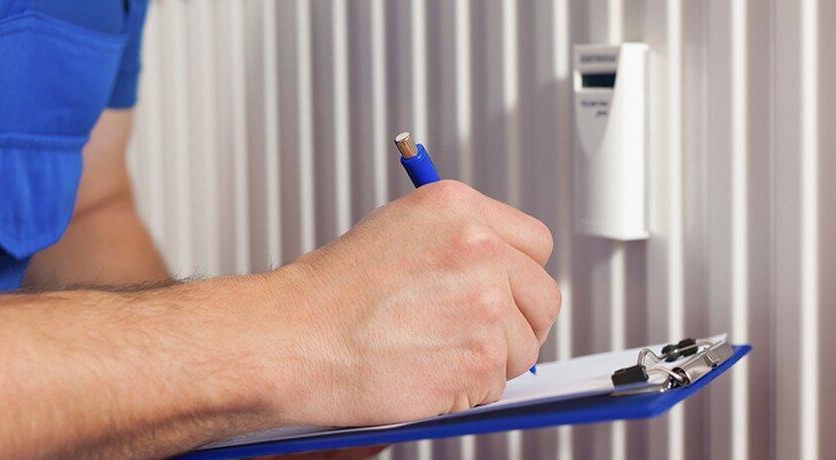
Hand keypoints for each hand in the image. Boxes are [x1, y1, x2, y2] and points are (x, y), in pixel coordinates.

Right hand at [268, 181, 559, 427]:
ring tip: (433, 353)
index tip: (505, 293)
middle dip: (518, 323)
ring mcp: (485, 304)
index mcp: (459, 209)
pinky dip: (465, 391)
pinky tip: (423, 372)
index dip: (518, 276)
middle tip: (479, 335)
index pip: (536, 243)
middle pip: (544, 298)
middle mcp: (480, 249)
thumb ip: (455, 241)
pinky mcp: (479, 358)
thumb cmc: (328, 294)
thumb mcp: (396, 232)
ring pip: (524, 348)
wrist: (291, 338)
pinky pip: (495, 386)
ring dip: (488, 361)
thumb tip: (497, 270)